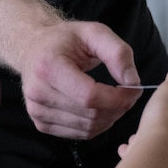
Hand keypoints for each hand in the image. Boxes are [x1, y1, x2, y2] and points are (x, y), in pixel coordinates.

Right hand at [0, 0, 138, 140]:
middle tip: (128, 94)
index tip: (133, 89)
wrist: (34, 48)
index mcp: (48, 67)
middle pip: (90, 114)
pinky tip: (101, 108)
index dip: (118, 98)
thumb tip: (132, 82)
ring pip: (87, 128)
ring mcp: (37, 111)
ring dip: (110, 117)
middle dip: (118, 107)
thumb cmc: (65, 40)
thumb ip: (118, 53)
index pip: (89, 96)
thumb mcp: (94, 32)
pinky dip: (98, 125)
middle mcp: (38, 92)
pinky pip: (80, 134)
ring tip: (115, 99)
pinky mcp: (41, 124)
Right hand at [121, 65, 167, 165]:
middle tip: (146, 118)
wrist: (156, 147)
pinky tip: (126, 148)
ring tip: (135, 135)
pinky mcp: (155, 166)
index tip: (161, 103)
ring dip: (144, 138)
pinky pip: (144, 157)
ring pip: (156, 144)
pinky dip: (134, 152)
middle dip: (155, 124)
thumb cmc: (166, 118)